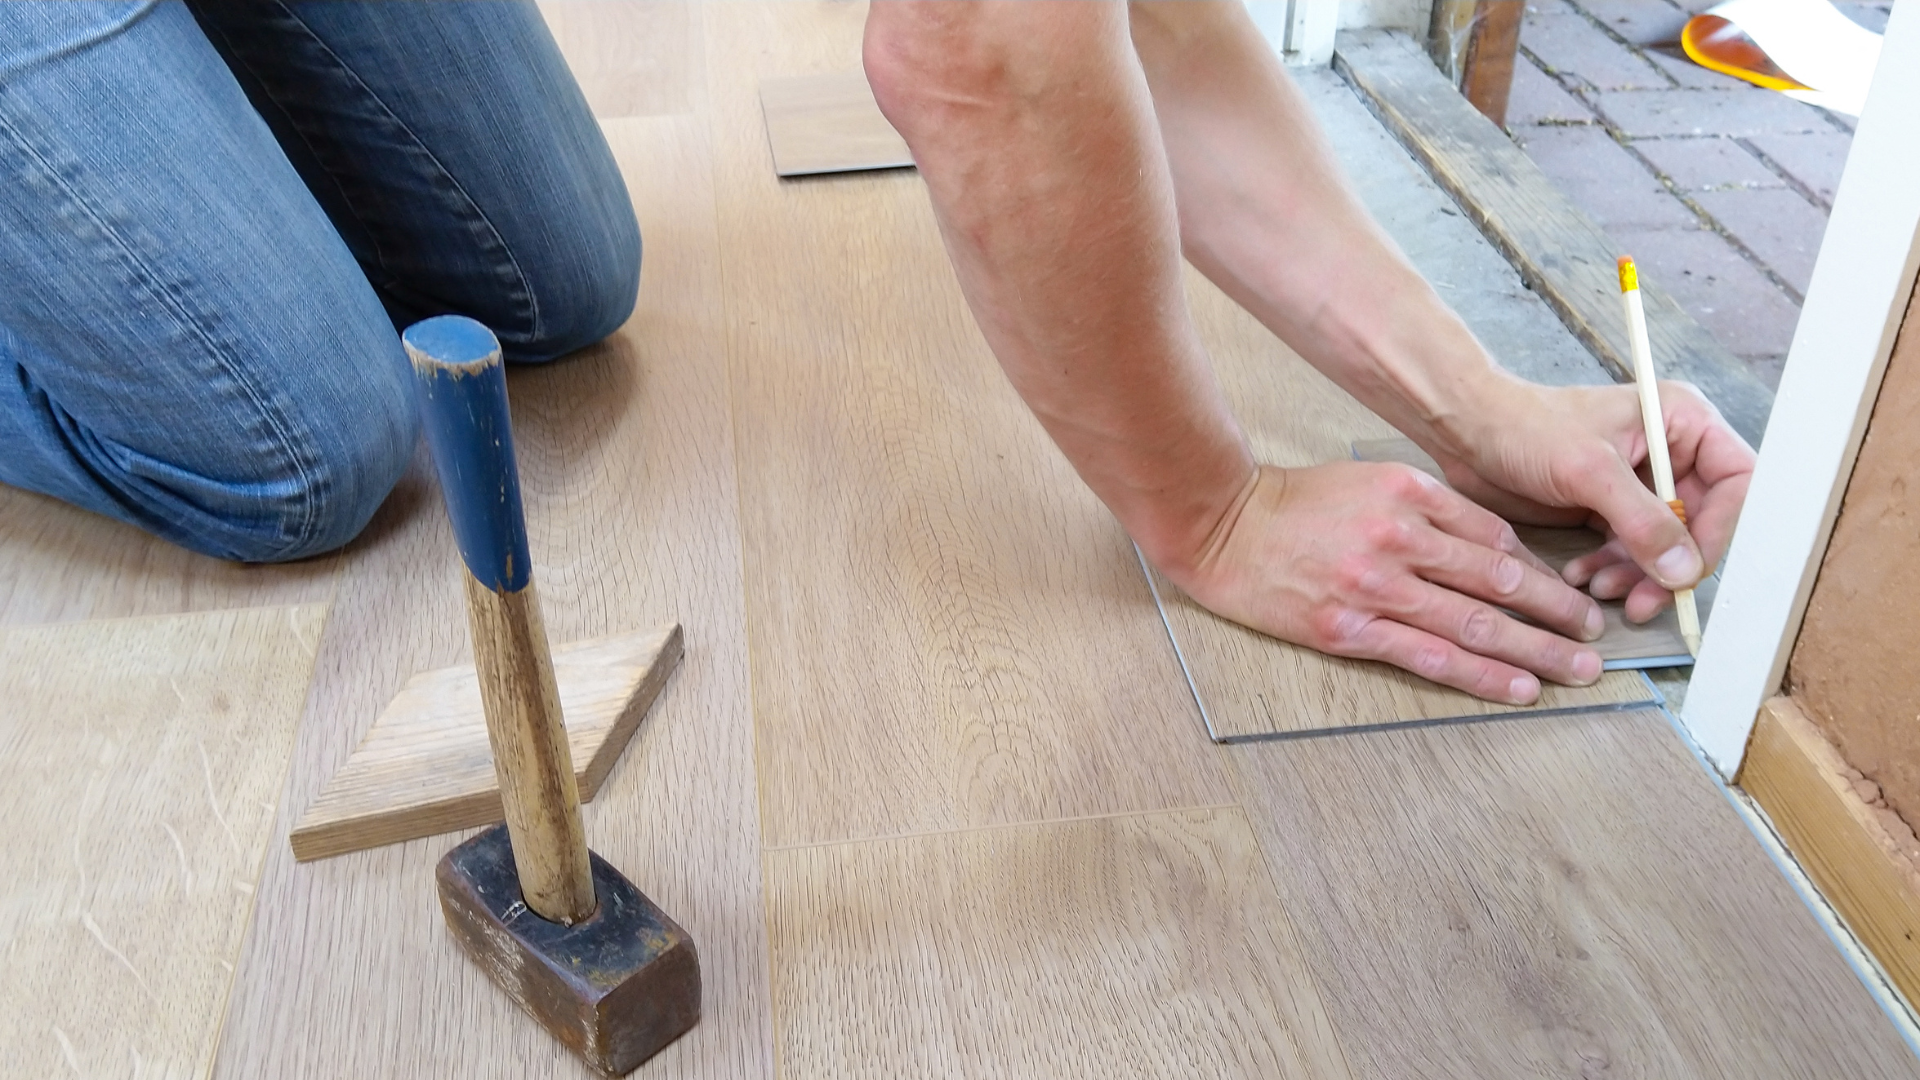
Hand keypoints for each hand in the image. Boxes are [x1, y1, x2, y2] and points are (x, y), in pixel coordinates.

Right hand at [1172, 462, 1606, 703]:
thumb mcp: (1370, 480)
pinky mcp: (1348, 628)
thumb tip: (1495, 549)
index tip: (1570, 594)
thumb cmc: (1295, 504)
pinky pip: (1429, 656)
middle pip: (1498, 581)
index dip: (1542, 571)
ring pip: (1474, 622)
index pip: (1495, 537)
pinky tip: (1517, 687)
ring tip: (1576, 670)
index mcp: (1409, 494)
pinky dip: (1481, 675)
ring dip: (1535, 651)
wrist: (1222, 525)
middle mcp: (1399, 538)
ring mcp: (1374, 586)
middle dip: (1556, 613)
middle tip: (1594, 636)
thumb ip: (1430, 508)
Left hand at [1424, 378, 1754, 623]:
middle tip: (1644, 601)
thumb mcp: (1590, 471)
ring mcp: (1641, 483)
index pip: (1736, 482)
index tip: (1690, 568)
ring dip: (1637, 575)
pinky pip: (1628, 551)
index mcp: (1682, 422)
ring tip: (1601, 589)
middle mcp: (1670, 452)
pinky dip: (1611, 570)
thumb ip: (1643, 520)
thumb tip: (1685, 570)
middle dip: (1670, 565)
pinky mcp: (1609, 507)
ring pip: (1663, 545)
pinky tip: (1582, 578)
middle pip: (1701, 523)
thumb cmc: (1525, 427)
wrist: (1468, 431)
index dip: (1721, 529)